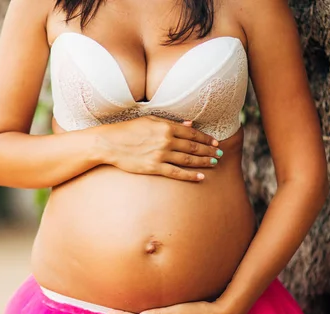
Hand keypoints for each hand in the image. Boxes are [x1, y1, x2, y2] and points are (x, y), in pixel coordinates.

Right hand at [100, 115, 222, 181]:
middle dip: (209, 150)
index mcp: (166, 127)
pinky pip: (176, 173)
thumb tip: (189, 124)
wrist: (109, 143)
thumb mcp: (150, 120)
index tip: (215, 142)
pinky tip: (200, 177)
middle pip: (193, 146)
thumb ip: (170, 122)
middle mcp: (166, 140)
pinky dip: (190, 175)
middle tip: (220, 153)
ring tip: (214, 163)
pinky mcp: (154, 167)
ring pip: (188, 159)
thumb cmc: (128, 130)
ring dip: (203, 161)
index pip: (192, 133)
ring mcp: (160, 155)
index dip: (206, 138)